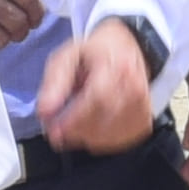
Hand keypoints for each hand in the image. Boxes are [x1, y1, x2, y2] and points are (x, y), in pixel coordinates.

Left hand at [29, 15, 154, 155]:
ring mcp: (142, 106)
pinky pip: (120, 141)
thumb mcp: (67, 57)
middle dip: (76, 131)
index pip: (98, 98)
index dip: (74, 119)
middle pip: (104, 121)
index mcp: (115, 65)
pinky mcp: (144, 121)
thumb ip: (54, 83)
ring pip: (112, 135)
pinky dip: (101, 141)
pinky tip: (91, 128)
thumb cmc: (95, 53)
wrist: (126, 48)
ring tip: (74, 123)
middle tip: (57, 130)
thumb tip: (44, 112)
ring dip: (86, 137)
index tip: (54, 131)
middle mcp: (134, 86)